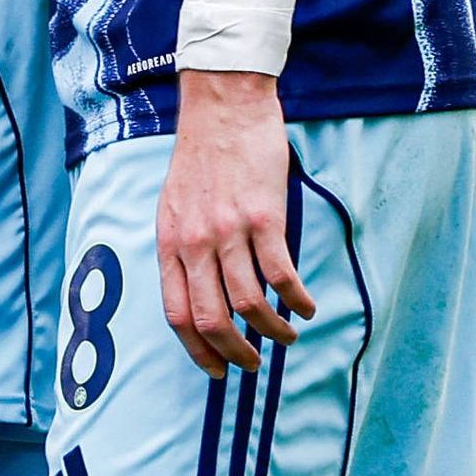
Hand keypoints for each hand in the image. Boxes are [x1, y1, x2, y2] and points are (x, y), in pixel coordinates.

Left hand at [154, 71, 313, 375]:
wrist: (223, 108)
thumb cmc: (200, 156)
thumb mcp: (173, 205)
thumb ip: (182, 247)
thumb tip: (200, 289)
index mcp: (169, 243)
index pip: (176, 313)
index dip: (196, 349)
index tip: (214, 368)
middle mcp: (194, 243)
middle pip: (211, 318)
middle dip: (234, 352)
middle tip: (252, 363)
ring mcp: (229, 231)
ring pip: (250, 303)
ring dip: (272, 330)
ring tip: (287, 336)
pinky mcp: (264, 218)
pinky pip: (281, 274)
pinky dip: (296, 299)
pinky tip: (306, 306)